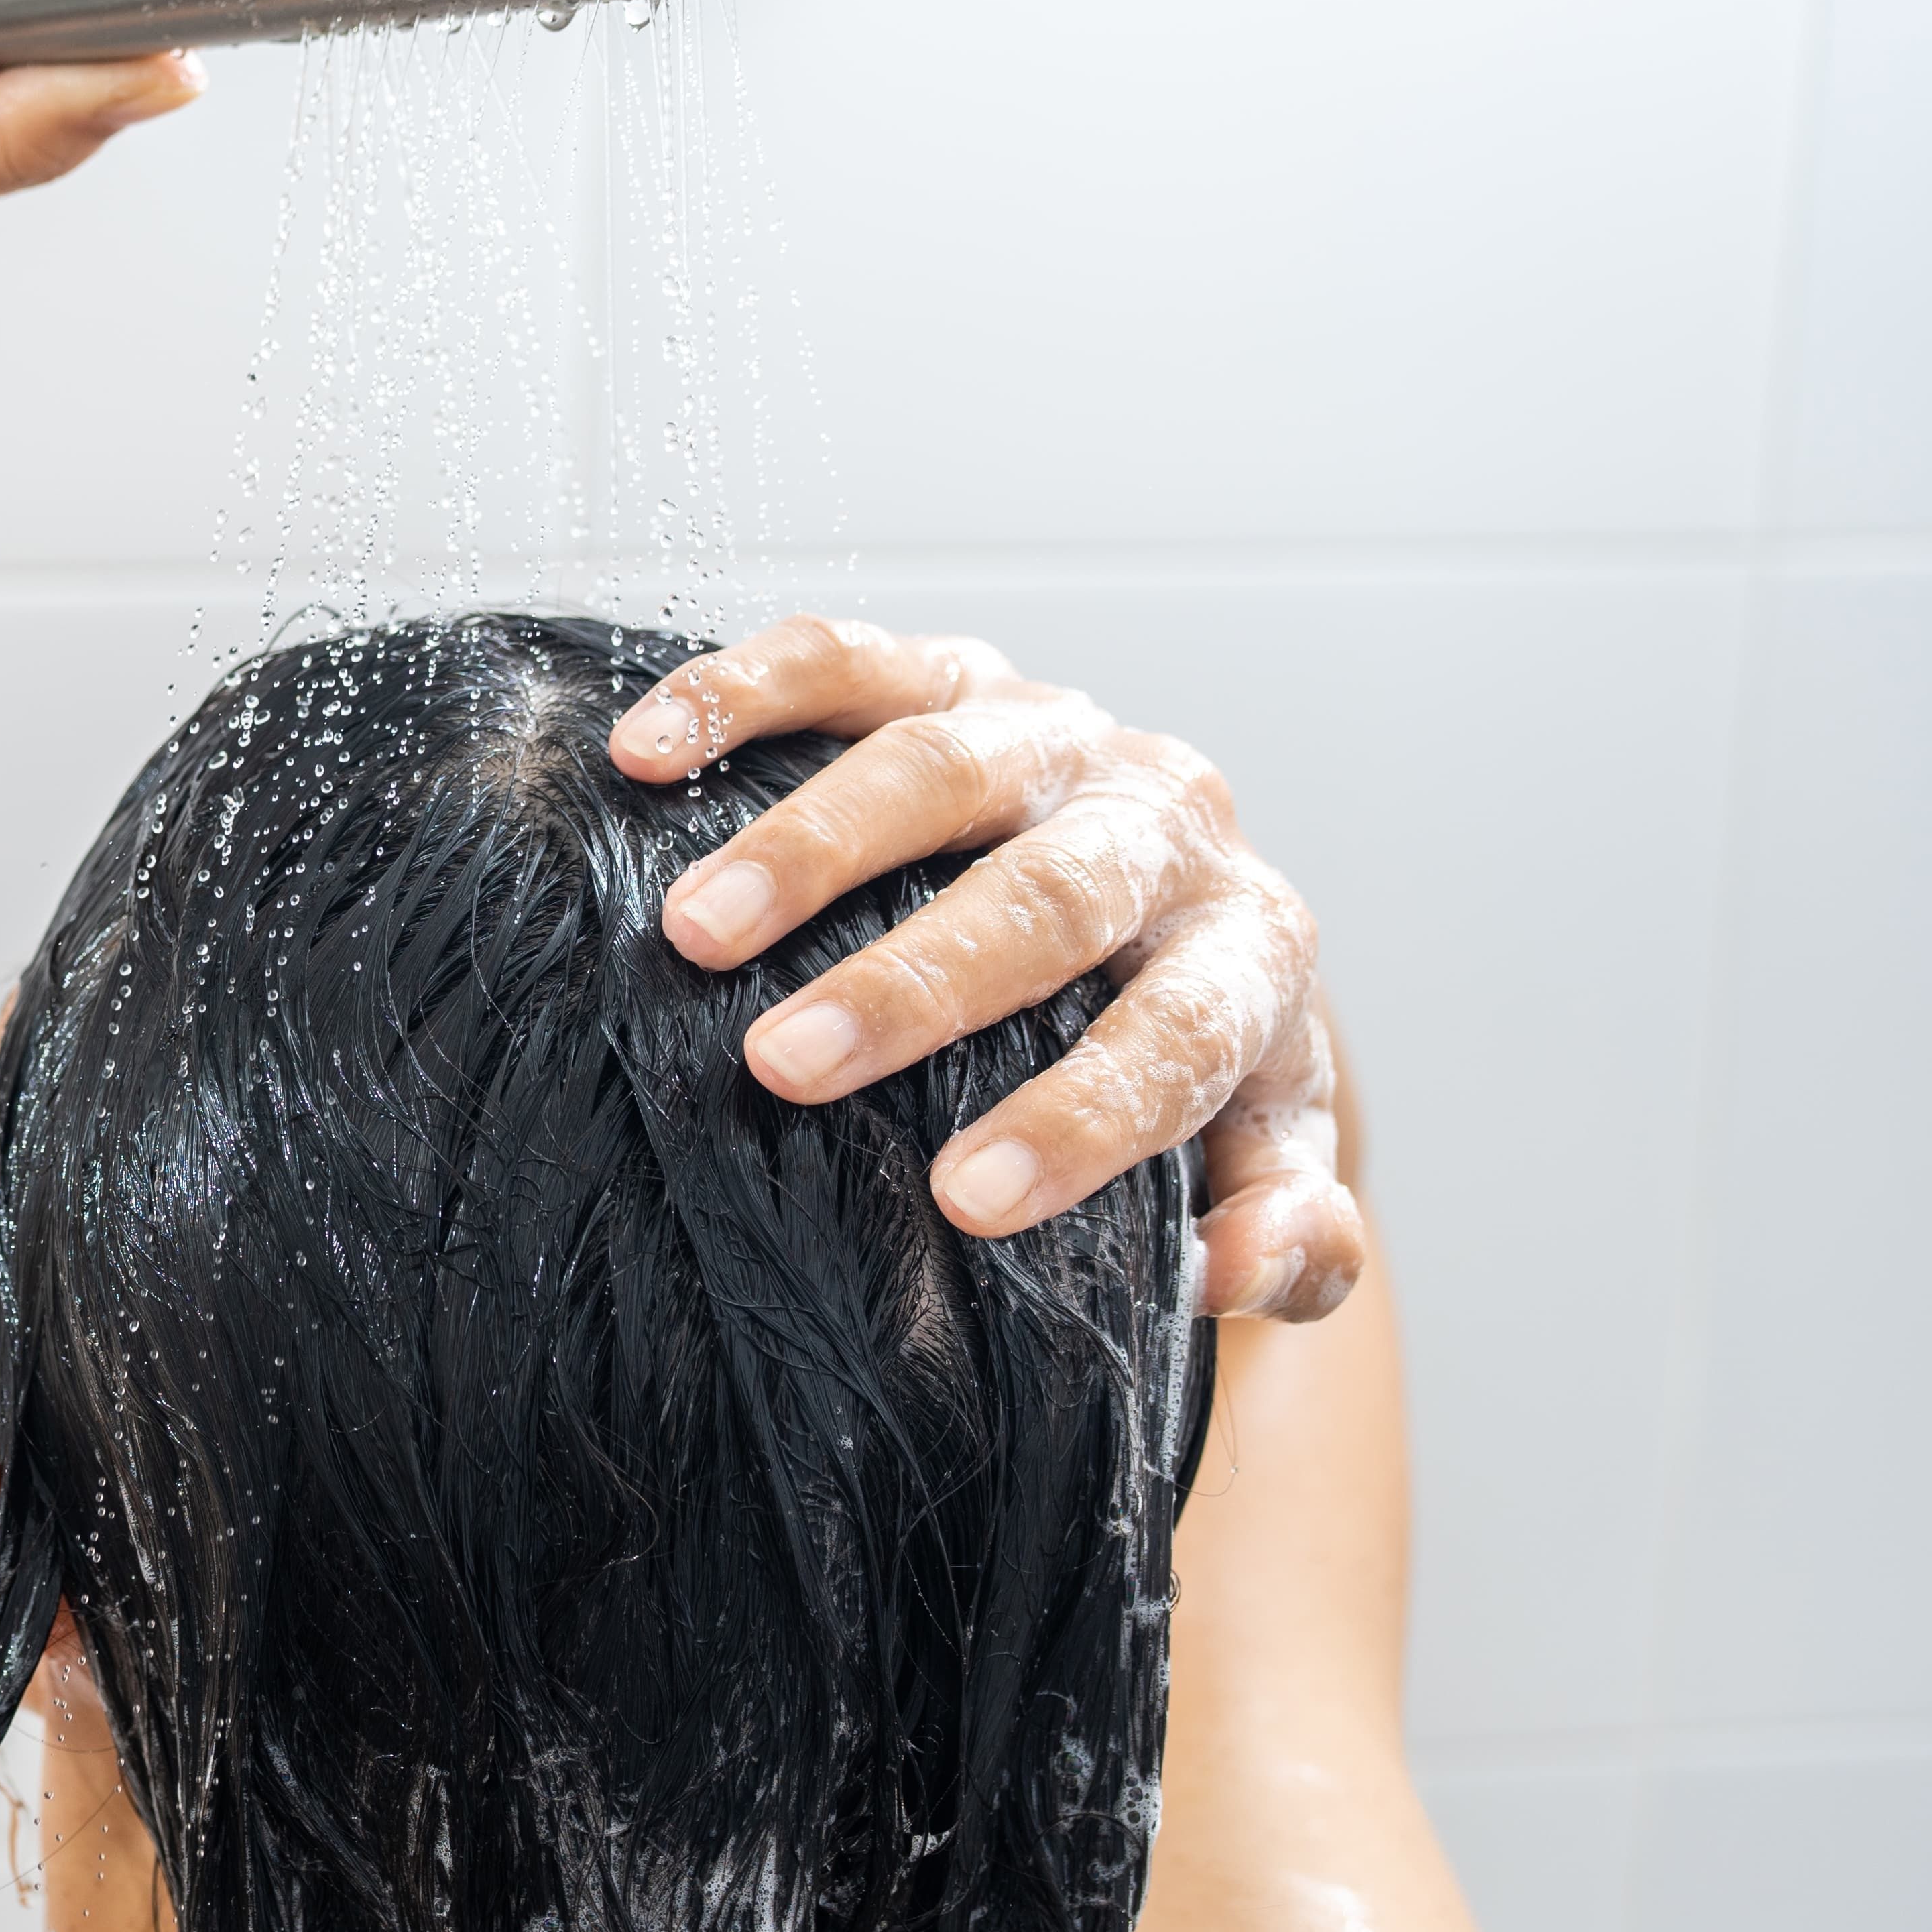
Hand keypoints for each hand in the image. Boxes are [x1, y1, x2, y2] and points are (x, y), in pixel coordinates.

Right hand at [608, 616, 1362, 1321]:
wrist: (1177, 882)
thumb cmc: (1187, 1039)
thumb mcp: (1255, 1142)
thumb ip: (1285, 1228)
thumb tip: (1239, 1272)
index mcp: (1246, 948)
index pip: (1177, 1034)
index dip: (1078, 1116)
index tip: (963, 1199)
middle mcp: (1162, 823)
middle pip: (1048, 894)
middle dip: (911, 982)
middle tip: (783, 1064)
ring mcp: (1051, 734)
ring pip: (936, 765)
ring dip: (807, 848)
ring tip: (694, 933)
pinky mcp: (953, 673)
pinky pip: (845, 659)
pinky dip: (741, 692)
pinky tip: (646, 752)